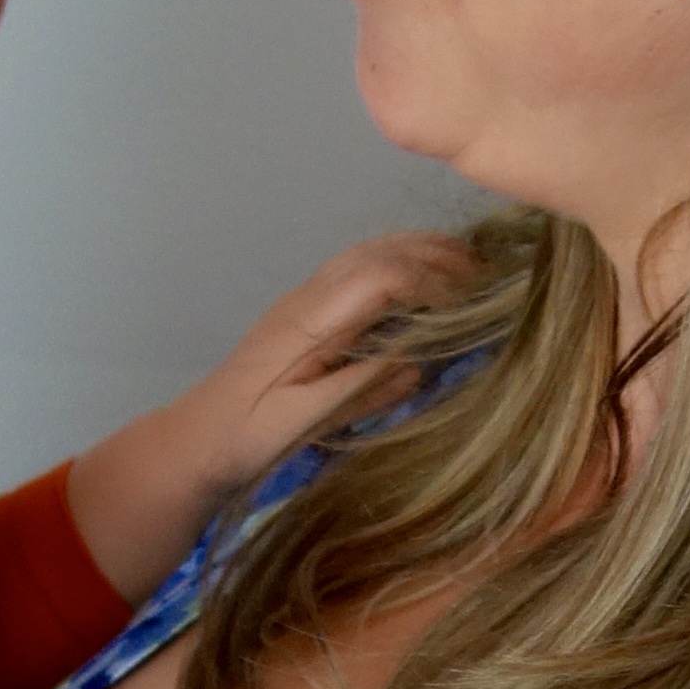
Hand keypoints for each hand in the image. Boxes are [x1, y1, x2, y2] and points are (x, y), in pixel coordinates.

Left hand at [65, 227, 472, 598]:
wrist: (200, 436)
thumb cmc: (249, 435)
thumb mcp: (306, 420)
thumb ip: (359, 387)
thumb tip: (416, 362)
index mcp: (311, 321)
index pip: (381, 278)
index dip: (431, 282)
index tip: (473, 304)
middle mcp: (310, 298)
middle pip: (380, 252)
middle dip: (436, 255)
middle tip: (489, 275)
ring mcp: (307, 298)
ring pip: (370, 253)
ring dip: (420, 251)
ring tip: (470, 266)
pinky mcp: (309, 310)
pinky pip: (361, 268)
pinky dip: (401, 262)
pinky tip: (427, 280)